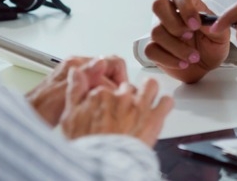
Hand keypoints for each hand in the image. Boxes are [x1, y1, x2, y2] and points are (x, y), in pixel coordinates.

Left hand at [26, 55, 128, 125]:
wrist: (29, 117)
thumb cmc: (41, 108)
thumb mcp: (65, 91)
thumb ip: (84, 76)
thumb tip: (101, 63)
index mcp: (77, 64)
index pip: (112, 62)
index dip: (120, 79)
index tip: (122, 93)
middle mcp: (78, 68)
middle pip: (110, 71)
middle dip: (116, 87)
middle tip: (118, 102)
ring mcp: (78, 78)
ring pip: (105, 82)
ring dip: (109, 94)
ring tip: (109, 107)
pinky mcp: (77, 89)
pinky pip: (98, 90)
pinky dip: (101, 99)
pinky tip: (98, 110)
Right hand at [59, 72, 173, 146]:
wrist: (104, 165)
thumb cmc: (87, 146)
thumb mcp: (69, 117)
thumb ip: (74, 91)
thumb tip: (76, 71)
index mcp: (101, 94)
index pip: (108, 86)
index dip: (109, 97)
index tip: (108, 107)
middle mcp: (121, 96)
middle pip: (128, 87)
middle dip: (128, 97)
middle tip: (125, 111)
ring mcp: (139, 106)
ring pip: (150, 86)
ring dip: (149, 91)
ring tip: (147, 100)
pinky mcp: (154, 118)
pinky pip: (166, 102)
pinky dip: (164, 105)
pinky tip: (160, 109)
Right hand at [144, 0, 231, 83]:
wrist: (206, 67)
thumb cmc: (212, 47)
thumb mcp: (221, 37)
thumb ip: (215, 27)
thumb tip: (205, 22)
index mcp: (188, 6)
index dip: (185, 7)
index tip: (196, 25)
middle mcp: (170, 15)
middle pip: (159, 5)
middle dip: (174, 23)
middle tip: (189, 36)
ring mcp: (160, 31)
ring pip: (156, 32)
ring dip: (177, 48)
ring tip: (194, 57)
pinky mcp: (154, 48)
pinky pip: (151, 50)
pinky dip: (168, 59)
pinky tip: (182, 64)